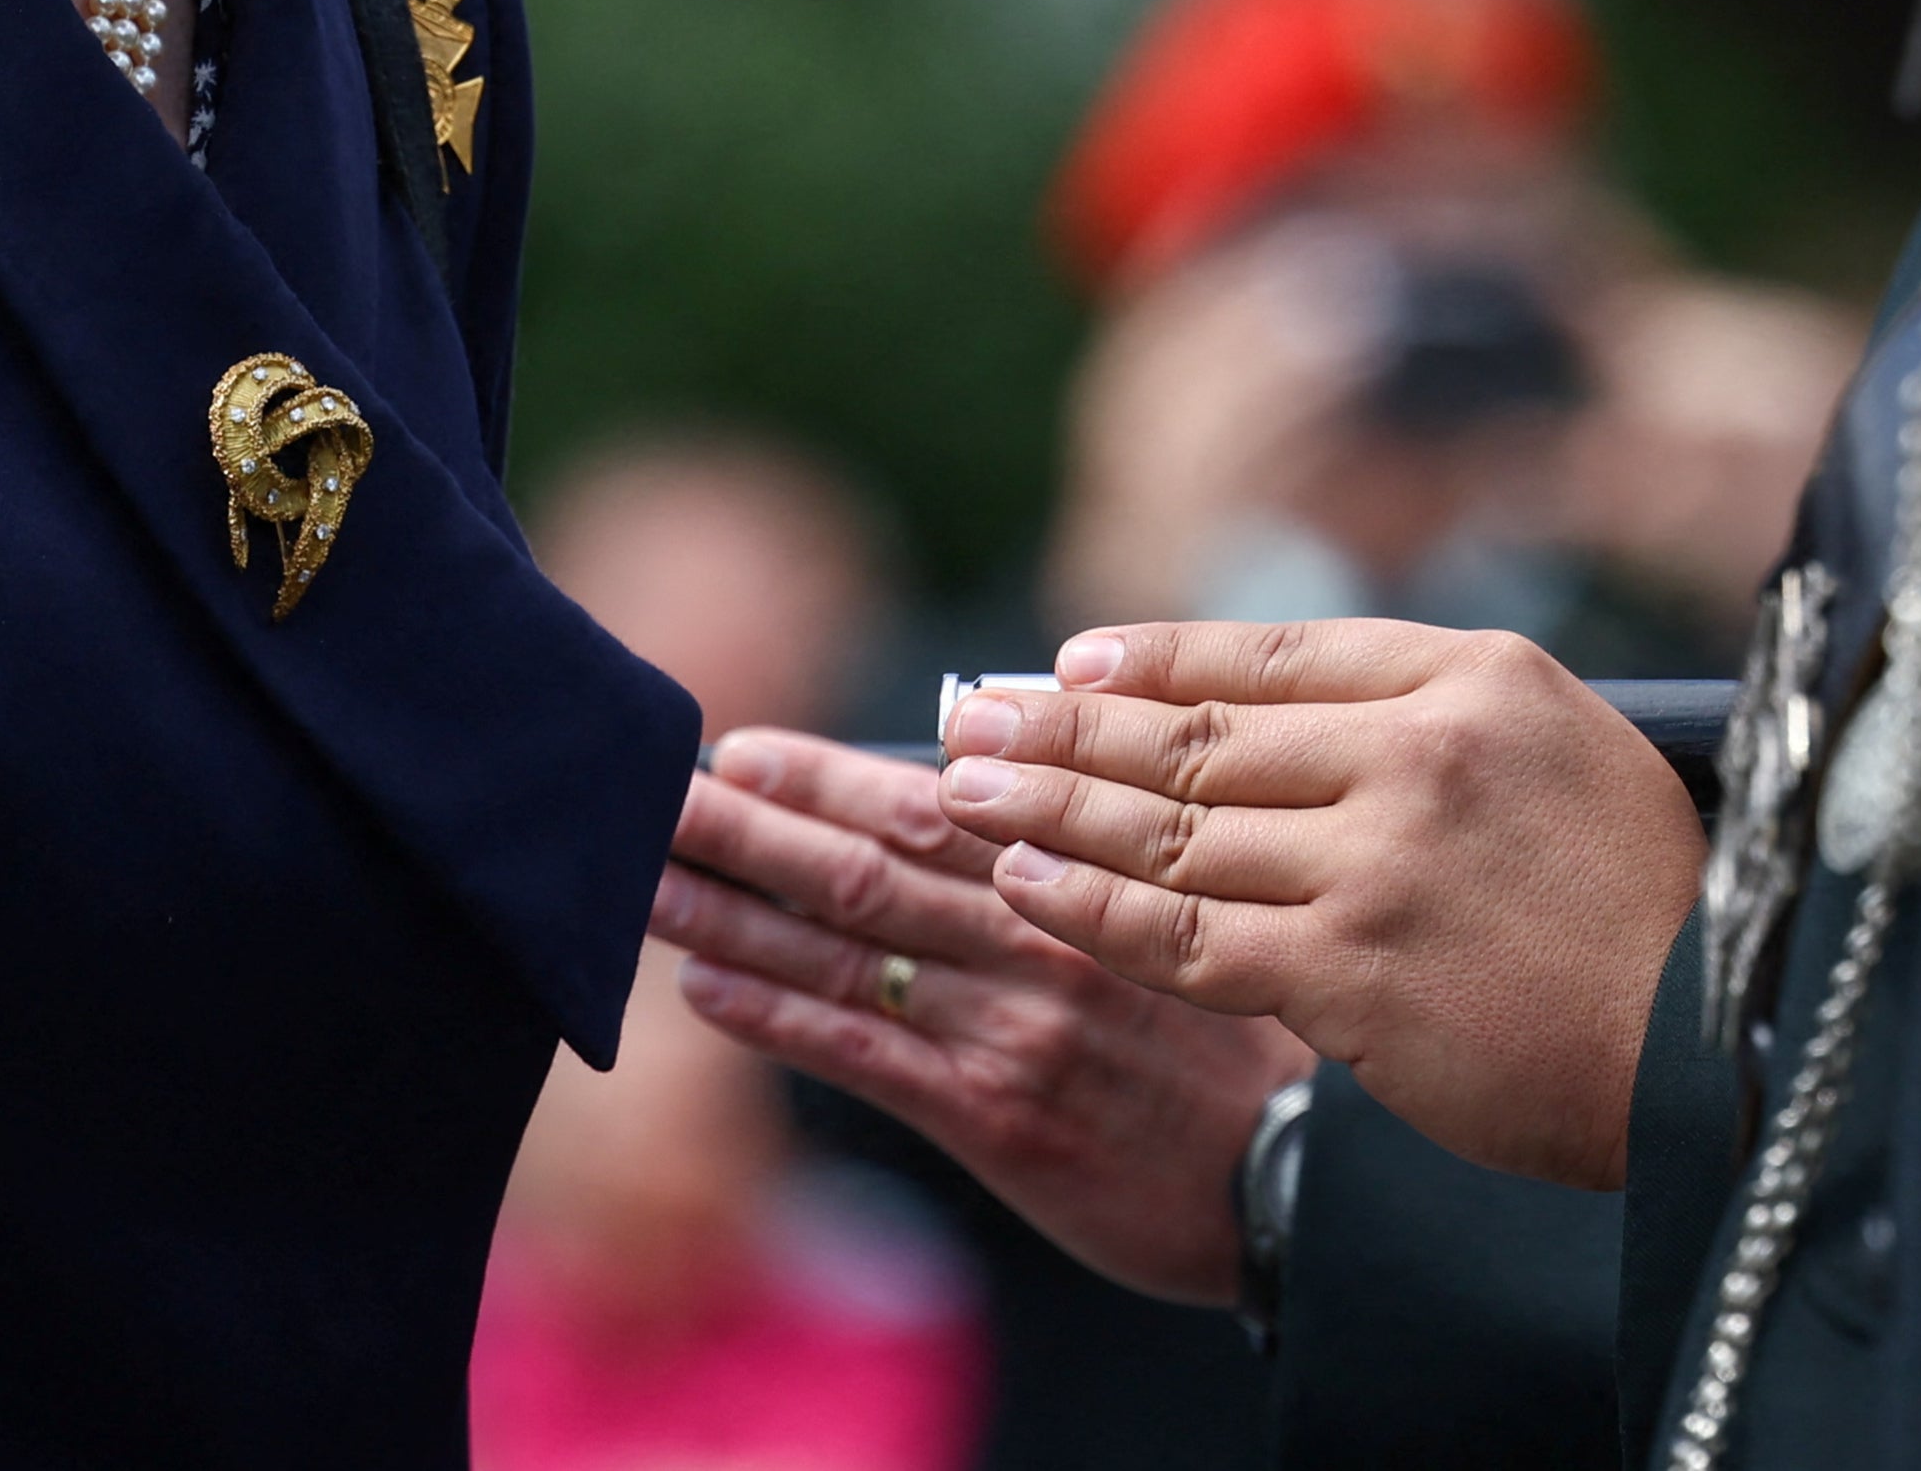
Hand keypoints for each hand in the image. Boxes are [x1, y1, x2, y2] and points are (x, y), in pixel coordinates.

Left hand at [660, 729, 1310, 1305]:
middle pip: (864, 867)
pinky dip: (779, 1017)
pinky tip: (705, 991)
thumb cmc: (1215, 1032)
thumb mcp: (1167, 908)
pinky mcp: (991, 1115)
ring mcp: (1006, 1026)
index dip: (825, 776)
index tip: (739, 749)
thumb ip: (1064, 851)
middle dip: (747, 829)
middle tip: (650, 795)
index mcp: (1077, 872)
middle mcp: (1033, 936)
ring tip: (642, 883)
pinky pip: (864, 1054)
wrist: (1278, 1172)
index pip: (926, 807)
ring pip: (846, 953)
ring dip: (731, 916)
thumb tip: (957, 774)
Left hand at [942, 620, 1704, 1189]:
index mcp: (1475, 676)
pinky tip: (1025, 884)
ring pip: (1174, 826)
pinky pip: (1184, 934)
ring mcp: (1378, 861)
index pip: (1276, 654)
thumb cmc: (1647, 904)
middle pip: (1202, 732)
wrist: (1707, 1038)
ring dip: (1049, 808)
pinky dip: (1092, 907)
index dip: (1156, 659)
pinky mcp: (1348, 972)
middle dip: (1065, 727)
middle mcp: (1419, 749)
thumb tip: (1294, 718)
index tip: (1068, 664)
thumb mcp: (1566, 750)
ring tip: (962, 791)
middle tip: (966, 719)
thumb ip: (1437, 722)